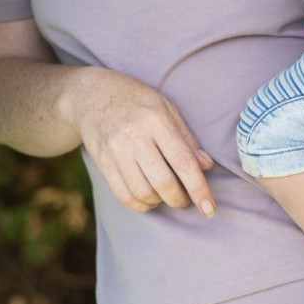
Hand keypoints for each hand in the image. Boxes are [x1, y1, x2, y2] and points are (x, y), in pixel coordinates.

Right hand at [59, 68, 217, 217]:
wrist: (92, 94)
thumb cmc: (136, 100)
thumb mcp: (165, 107)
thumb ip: (186, 138)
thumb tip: (206, 166)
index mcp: (156, 119)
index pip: (182, 161)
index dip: (199, 188)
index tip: (210, 209)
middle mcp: (134, 136)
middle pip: (163, 182)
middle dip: (179, 199)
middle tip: (185, 198)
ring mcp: (115, 150)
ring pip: (143, 193)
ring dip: (160, 202)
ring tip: (165, 194)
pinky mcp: (102, 163)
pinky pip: (124, 196)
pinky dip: (141, 204)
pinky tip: (149, 197)